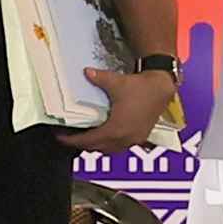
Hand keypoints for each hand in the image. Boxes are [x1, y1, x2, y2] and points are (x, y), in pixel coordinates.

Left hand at [64, 66, 181, 151]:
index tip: (60, 137)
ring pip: (109, 150)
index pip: (87, 140)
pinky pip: (120, 147)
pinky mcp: (140, 137)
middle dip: (81, 144)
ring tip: (86, 138)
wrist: (162, 87)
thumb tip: (86, 73)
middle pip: (96, 148)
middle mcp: (123, 138)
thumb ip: (98, 78)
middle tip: (70, 137)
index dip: (71, 140)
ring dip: (96, 146)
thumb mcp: (116, 82)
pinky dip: (109, 144)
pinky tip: (106, 136)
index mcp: (115, 129)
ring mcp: (133, 140)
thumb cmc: (141, 87)